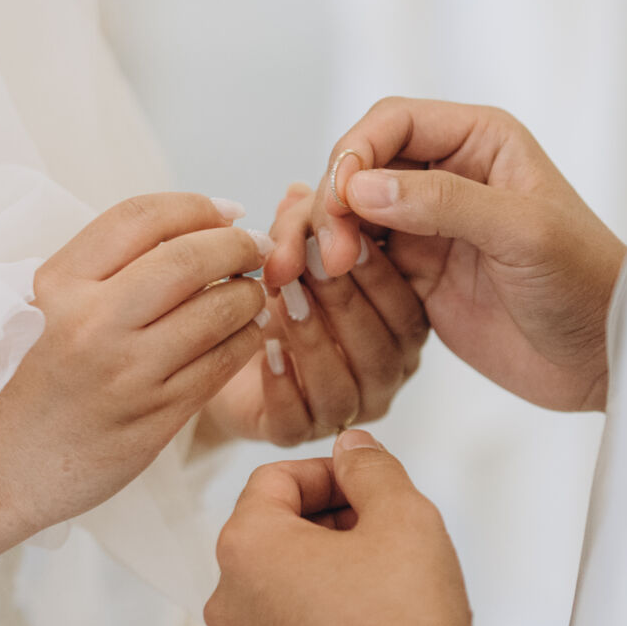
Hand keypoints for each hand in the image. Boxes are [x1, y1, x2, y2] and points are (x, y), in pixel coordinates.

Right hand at [0, 193, 269, 543]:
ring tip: (253, 291)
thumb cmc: (15, 384)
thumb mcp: (36, 308)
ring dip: (249, 293)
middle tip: (256, 246)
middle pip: (191, 258)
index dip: (196, 206)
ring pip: (219, 311)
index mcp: (57, 285)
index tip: (225, 212)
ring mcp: (128, 374)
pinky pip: (221, 365)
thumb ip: (99, 271)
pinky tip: (245, 333)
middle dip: (238, 244)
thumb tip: (186, 232)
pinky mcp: (154, 420)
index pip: (142, 218)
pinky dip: (245, 340)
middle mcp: (93, 323)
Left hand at [201, 183, 430, 444]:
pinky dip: (281, 383)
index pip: (406, 310)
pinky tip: (266, 347)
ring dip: (314, 337)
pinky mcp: (293, 434)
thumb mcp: (295, 246)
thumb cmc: (276, 289)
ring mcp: (342, 411)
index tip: (344, 236)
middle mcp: (382, 376)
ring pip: (343, 387)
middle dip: (345, 300)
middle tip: (311, 261)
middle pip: (380, 350)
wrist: (220, 341)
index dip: (378, 273)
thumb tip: (301, 191)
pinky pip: (297, 420)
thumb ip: (308, 223)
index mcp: (398, 332)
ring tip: (283, 298)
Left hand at [205, 430, 470, 625]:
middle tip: (385, 539)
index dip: (329, 474)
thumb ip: (371, 467)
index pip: (275, 480)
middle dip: (328, 529)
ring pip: (280, 598)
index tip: (370, 488)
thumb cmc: (405, 618)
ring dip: (323, 583)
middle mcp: (229, 604)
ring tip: (383, 594)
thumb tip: (350, 448)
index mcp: (247, 548)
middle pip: (274, 540)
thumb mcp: (403, 515)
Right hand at [266, 99, 625, 411]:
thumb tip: (362, 187)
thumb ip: (445, 202)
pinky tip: (327, 290)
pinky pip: (360, 261)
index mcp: (480, 141)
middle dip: (334, 200)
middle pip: (360, 166)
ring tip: (324, 272)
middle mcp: (449, 174)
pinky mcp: (417, 275)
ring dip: (327, 237)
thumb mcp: (523, 233)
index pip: (392, 122)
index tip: (339, 199)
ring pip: (351, 214)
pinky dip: (337, 271)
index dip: (355, 153)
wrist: (604, 360)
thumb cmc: (587, 284)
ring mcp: (429, 226)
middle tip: (331, 252)